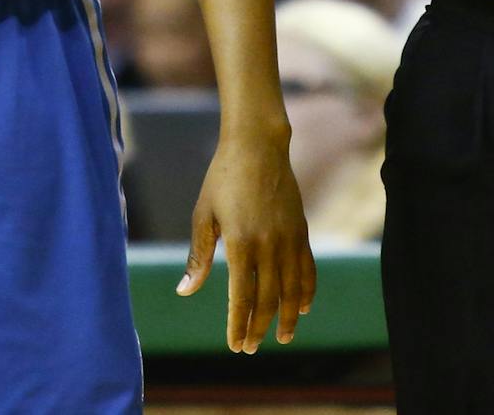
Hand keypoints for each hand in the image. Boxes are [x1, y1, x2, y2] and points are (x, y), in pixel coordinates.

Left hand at [177, 132, 315, 353]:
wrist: (258, 146)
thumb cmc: (222, 178)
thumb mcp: (203, 214)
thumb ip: (199, 256)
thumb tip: (185, 291)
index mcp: (241, 243)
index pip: (242, 297)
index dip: (239, 324)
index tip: (235, 345)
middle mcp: (269, 245)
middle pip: (268, 299)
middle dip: (259, 327)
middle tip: (251, 348)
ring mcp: (290, 239)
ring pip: (292, 290)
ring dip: (288, 318)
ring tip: (283, 338)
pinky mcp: (302, 231)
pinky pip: (308, 269)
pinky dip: (307, 291)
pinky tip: (303, 307)